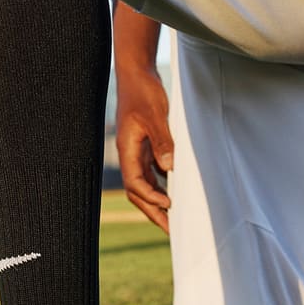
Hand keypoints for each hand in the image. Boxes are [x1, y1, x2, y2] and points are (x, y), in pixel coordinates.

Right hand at [116, 64, 173, 232]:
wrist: (137, 73)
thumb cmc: (144, 92)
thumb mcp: (156, 115)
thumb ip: (163, 142)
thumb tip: (169, 169)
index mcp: (128, 150)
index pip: (135, 184)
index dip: (151, 198)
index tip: (169, 206)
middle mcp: (130, 154)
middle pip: (138, 192)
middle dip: (153, 212)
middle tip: (172, 231)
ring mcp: (137, 151)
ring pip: (145, 184)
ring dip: (158, 201)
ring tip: (175, 218)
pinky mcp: (145, 145)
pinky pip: (152, 172)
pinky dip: (162, 185)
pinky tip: (175, 191)